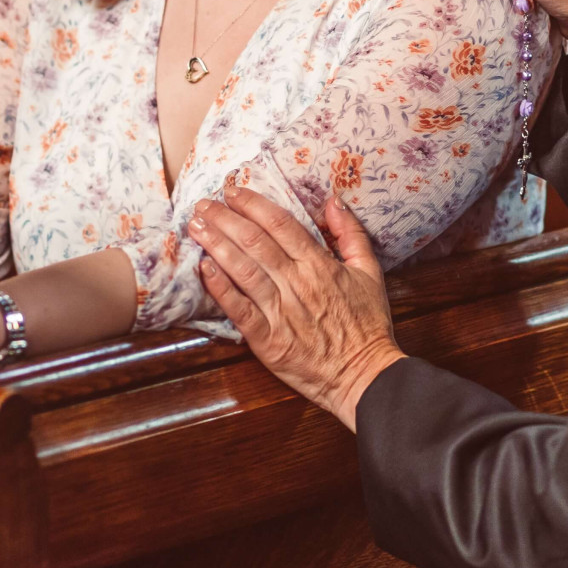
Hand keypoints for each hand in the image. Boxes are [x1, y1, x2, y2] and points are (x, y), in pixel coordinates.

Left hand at [191, 187, 404, 430]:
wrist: (365, 375)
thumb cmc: (368, 324)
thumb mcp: (370, 271)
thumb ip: (351, 233)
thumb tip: (334, 200)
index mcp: (320, 265)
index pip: (280, 224)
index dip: (253, 204)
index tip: (233, 191)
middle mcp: (297, 283)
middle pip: (255, 242)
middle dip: (226, 218)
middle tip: (204, 203)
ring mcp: (281, 312)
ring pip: (243, 270)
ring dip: (216, 244)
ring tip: (196, 226)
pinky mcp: (268, 340)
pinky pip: (239, 310)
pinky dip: (221, 289)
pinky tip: (204, 270)